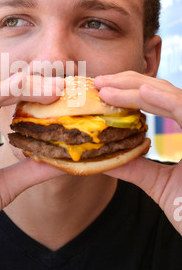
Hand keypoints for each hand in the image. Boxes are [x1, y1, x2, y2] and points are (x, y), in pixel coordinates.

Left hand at [95, 71, 181, 234]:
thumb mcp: (162, 187)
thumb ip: (137, 169)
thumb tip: (103, 160)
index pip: (159, 101)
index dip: (130, 92)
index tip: (101, 91)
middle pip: (163, 92)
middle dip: (128, 83)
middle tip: (98, 82)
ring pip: (172, 95)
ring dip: (137, 88)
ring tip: (107, 87)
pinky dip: (164, 99)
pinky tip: (141, 92)